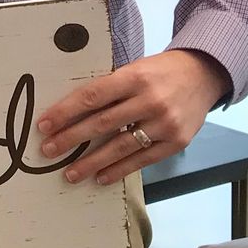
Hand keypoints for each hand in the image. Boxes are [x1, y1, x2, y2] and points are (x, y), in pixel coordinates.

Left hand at [35, 48, 230, 186]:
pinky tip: (100, 177)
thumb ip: (110, 89)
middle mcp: (149, 100)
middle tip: (48, 150)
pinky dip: (119, 170)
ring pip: (120, 146)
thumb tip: (72, 112)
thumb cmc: (160, 71)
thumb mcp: (134, 69)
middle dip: (71, 139)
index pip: (92, 96)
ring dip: (91, 162)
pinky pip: (141, 160)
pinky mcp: (176, 143)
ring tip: (70, 173)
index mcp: (134, 77)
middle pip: (102, 123)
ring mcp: (164, 124)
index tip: (44, 124)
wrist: (203, 75)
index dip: (65, 112)